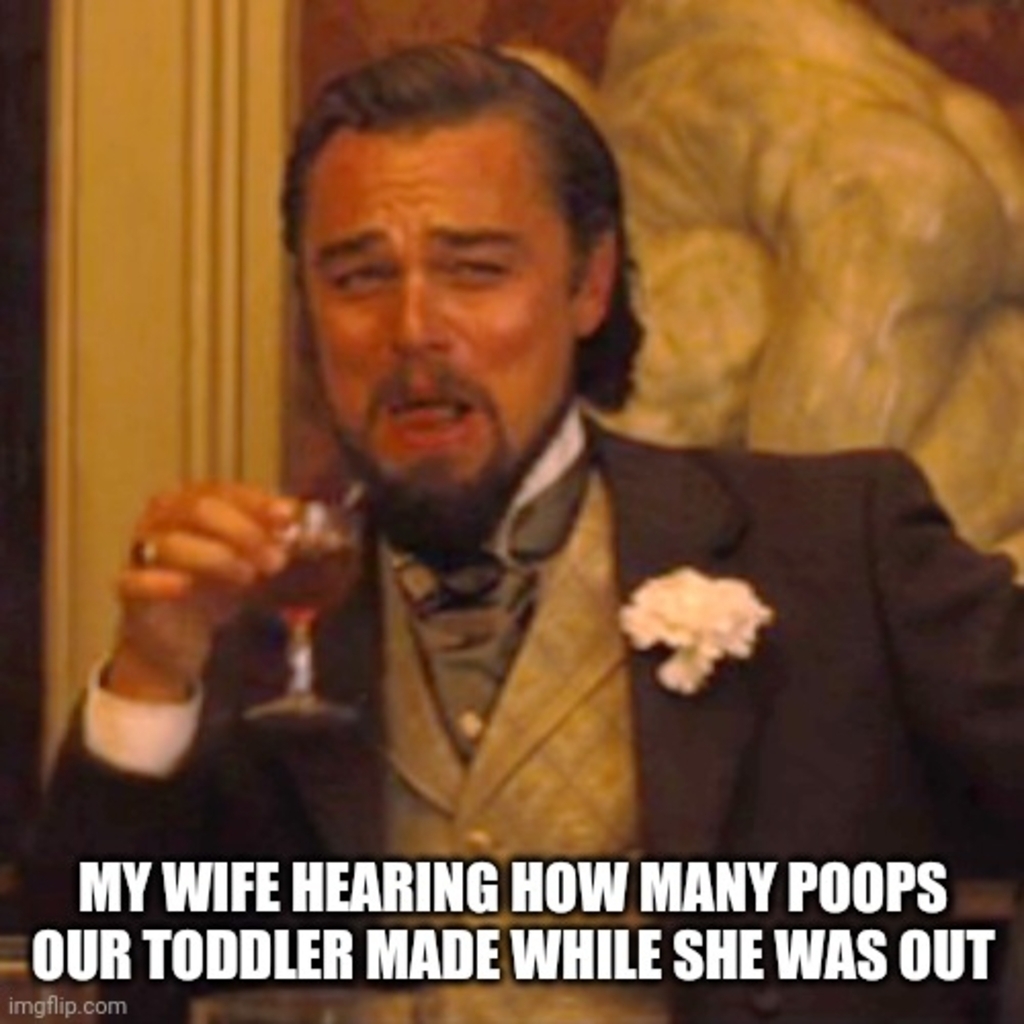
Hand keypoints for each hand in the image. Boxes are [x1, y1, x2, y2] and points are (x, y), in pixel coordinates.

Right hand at [106, 483, 296, 701]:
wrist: (179, 637)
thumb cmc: (216, 587)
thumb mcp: (251, 560)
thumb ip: (274, 538)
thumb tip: (304, 521)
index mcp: (192, 502)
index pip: (224, 491)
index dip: (256, 502)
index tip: (287, 517)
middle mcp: (163, 518)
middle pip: (198, 510)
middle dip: (243, 532)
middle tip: (275, 559)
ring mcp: (141, 552)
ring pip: (170, 543)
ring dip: (215, 557)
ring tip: (247, 577)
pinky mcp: (128, 589)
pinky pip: (134, 579)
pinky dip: (158, 582)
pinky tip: (185, 587)